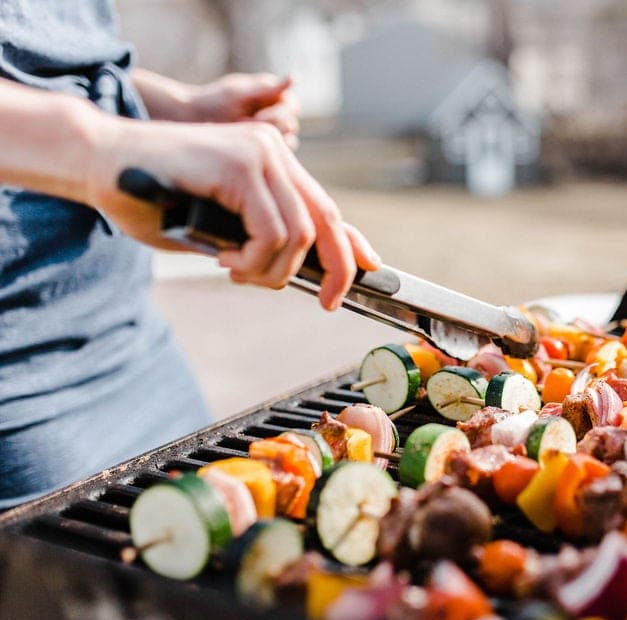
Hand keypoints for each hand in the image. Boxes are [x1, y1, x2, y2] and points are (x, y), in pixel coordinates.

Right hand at [86, 116, 377, 309]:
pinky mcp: (241, 165)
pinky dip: (254, 260)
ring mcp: (259, 154)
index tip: (370, 269)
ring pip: (300, 236)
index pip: (325, 207)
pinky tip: (225, 261)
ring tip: (235, 272)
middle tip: (326, 302)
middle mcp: (273, 152)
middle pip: (327, 220)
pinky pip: (273, 232)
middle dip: (336, 270)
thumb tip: (301, 271)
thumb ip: (257, 241)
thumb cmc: (150, 198)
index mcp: (271, 162)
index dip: (351, 243)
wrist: (98, 161)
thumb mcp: (217, 228)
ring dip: (271, 272)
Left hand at [189, 73, 299, 147]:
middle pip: (291, 124)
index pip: (292, 105)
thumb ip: (268, 88)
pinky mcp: (260, 146)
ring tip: (243, 135)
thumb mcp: (240, 94)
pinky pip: (275, 154)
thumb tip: (294, 77)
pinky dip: (264, 151)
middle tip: (248, 126)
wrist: (190, 120)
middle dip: (272, 126)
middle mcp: (273, 111)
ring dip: (268, 140)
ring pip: (287, 141)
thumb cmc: (213, 102)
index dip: (282, 112)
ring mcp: (267, 130)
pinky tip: (246, 146)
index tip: (261, 114)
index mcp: (271, 93)